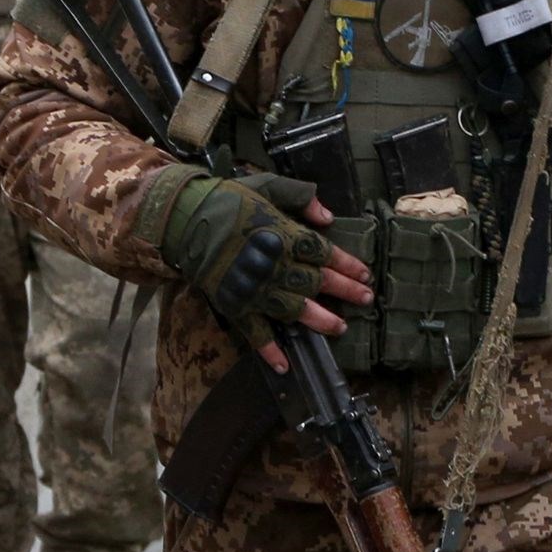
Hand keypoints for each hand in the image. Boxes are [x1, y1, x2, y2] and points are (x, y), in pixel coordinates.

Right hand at [144, 169, 372, 367]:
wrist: (185, 218)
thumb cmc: (228, 199)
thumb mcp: (268, 185)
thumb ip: (300, 196)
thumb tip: (329, 217)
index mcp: (286, 235)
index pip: (325, 253)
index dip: (348, 265)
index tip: (366, 275)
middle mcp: (277, 265)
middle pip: (318, 283)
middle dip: (345, 293)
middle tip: (366, 301)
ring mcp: (257, 288)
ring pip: (295, 310)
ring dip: (319, 321)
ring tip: (340, 328)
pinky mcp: (236, 304)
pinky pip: (255, 332)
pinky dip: (269, 351)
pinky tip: (284, 365)